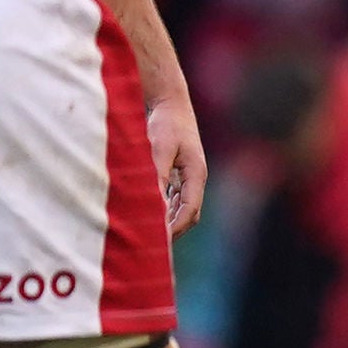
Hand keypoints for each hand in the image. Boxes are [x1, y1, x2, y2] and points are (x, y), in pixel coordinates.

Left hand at [146, 92, 208, 233]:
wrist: (170, 102)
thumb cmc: (166, 122)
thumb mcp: (160, 149)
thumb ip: (158, 176)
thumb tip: (154, 204)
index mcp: (197, 173)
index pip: (190, 209)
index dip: (175, 227)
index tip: (159, 241)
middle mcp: (196, 178)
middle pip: (189, 213)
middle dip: (173, 230)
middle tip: (153, 245)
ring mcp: (189, 176)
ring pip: (183, 207)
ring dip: (169, 221)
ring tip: (150, 235)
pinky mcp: (179, 172)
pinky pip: (175, 198)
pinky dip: (165, 210)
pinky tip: (150, 216)